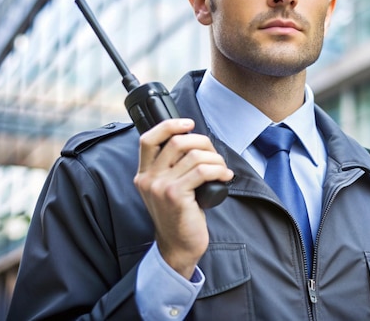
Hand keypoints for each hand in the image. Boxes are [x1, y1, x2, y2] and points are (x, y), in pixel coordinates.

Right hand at [134, 118, 232, 278]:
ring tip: (222, 169)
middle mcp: (148, 178)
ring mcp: (160, 187)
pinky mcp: (175, 195)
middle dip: (203, 143)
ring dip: (215, 159)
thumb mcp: (166, 188)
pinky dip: (219, 170)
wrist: (178, 246)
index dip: (169, 126)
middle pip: (177, 142)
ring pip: (194, 156)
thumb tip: (194, 141)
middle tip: (214, 155)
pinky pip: (202, 171)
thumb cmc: (179, 215)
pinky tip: (225, 176)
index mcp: (144, 173)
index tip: (188, 124)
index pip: (148, 139)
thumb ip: (171, 166)